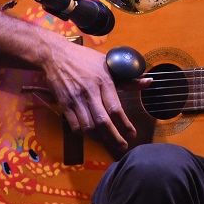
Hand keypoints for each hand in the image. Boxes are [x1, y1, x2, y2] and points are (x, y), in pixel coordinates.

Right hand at [40, 37, 149, 152]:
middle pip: (102, 122)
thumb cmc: (85, 59)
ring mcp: (75, 99)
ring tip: (108, 142)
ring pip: (88, 127)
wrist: (55, 56)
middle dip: (114, 138)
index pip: (116, 108)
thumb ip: (127, 78)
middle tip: (122, 147)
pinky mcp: (63, 105)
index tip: (132, 134)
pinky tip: (91, 134)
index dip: (125, 125)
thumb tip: (148, 82)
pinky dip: (83, 133)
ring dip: (99, 138)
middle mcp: (89, 92)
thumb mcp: (108, 63)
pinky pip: (74, 126)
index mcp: (104, 80)